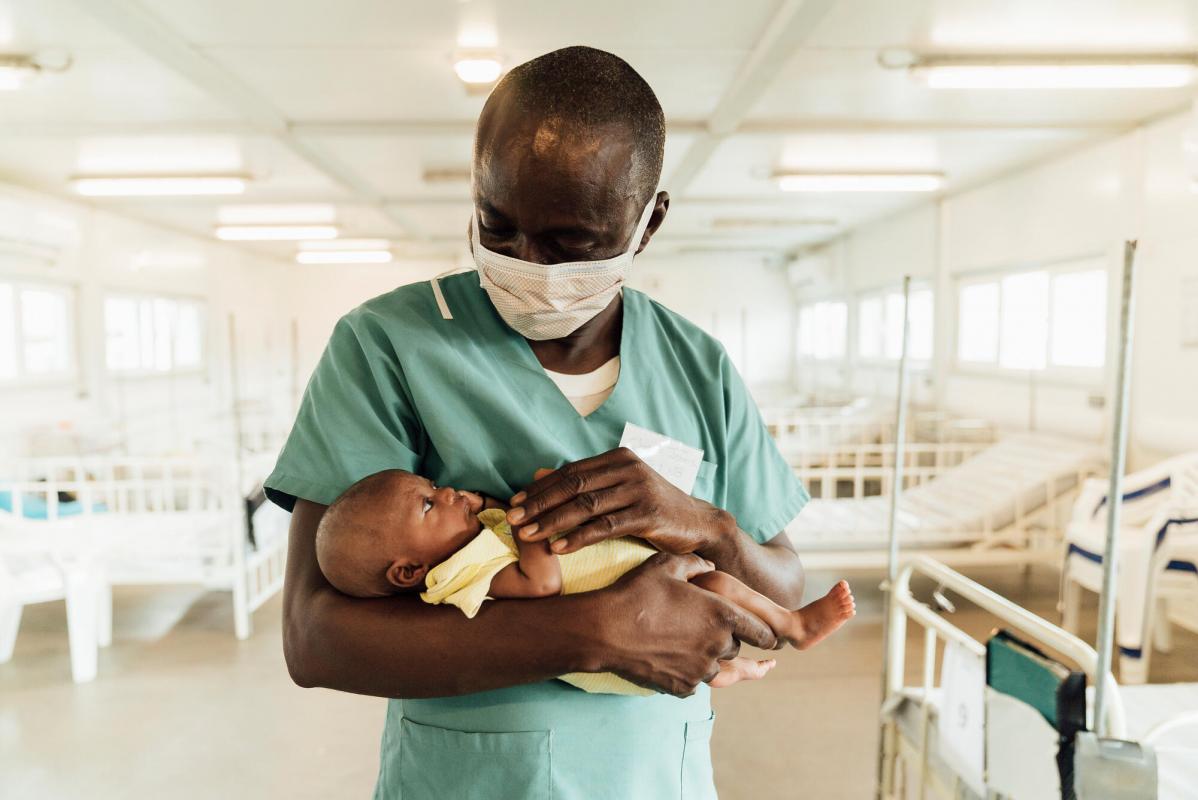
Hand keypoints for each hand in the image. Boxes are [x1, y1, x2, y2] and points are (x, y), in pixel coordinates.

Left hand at [508, 448, 729, 554]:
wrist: (699, 524)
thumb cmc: (653, 509)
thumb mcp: (620, 489)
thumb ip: (586, 482)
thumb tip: (538, 475)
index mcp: (618, 458)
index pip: (570, 471)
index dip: (540, 487)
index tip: (515, 502)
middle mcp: (628, 468)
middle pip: (573, 485)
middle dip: (539, 503)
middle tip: (512, 519)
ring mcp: (639, 489)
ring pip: (585, 505)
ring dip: (552, 521)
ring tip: (527, 535)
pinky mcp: (648, 514)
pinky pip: (605, 526)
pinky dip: (579, 537)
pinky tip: (559, 548)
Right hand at [591, 553, 777, 696]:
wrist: (604, 631)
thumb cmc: (637, 592)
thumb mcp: (667, 565)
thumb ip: (697, 564)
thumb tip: (710, 567)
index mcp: (722, 615)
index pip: (764, 633)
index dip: (766, 633)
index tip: (765, 635)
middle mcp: (718, 646)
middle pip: (735, 647)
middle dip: (725, 637)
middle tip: (699, 624)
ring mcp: (700, 670)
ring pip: (715, 666)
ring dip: (705, 655)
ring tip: (678, 640)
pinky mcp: (683, 687)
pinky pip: (694, 681)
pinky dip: (686, 670)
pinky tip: (667, 655)